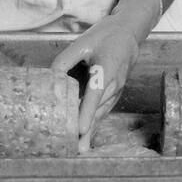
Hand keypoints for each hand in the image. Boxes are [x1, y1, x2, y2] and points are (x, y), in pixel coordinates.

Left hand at [51, 17, 140, 150]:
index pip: (95, 93)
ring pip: (101, 112)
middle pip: (98, 109)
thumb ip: (65, 60)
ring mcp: (117, 89)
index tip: (81, 129)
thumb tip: (51, 79)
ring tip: (80, 148)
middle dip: (87, 128)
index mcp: (106, 68)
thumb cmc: (106, 36)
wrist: (129, 33)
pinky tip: (87, 136)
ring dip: (91, 130)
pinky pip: (103, 109)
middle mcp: (114, 83)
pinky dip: (95, 123)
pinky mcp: (115, 93)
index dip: (87, 112)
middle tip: (75, 148)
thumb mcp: (82, 42)